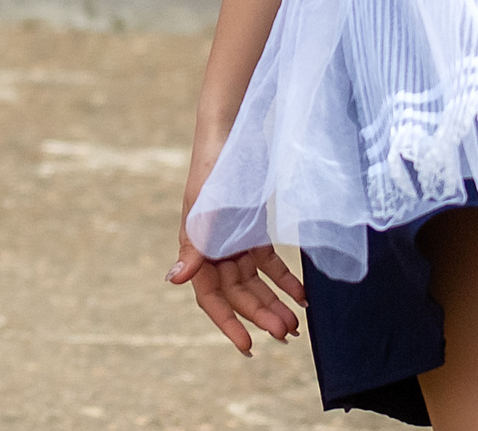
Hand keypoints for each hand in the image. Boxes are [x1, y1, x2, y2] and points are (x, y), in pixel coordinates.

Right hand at [168, 127, 302, 354]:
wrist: (232, 132)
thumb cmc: (213, 168)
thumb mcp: (203, 208)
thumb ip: (193, 246)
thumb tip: (174, 280)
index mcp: (197, 247)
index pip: (211, 296)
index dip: (227, 322)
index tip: (248, 346)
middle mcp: (214, 249)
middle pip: (238, 293)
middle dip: (261, 314)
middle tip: (287, 333)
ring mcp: (234, 241)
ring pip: (255, 283)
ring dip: (274, 302)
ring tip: (295, 323)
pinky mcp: (253, 231)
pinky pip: (269, 264)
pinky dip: (285, 280)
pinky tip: (303, 296)